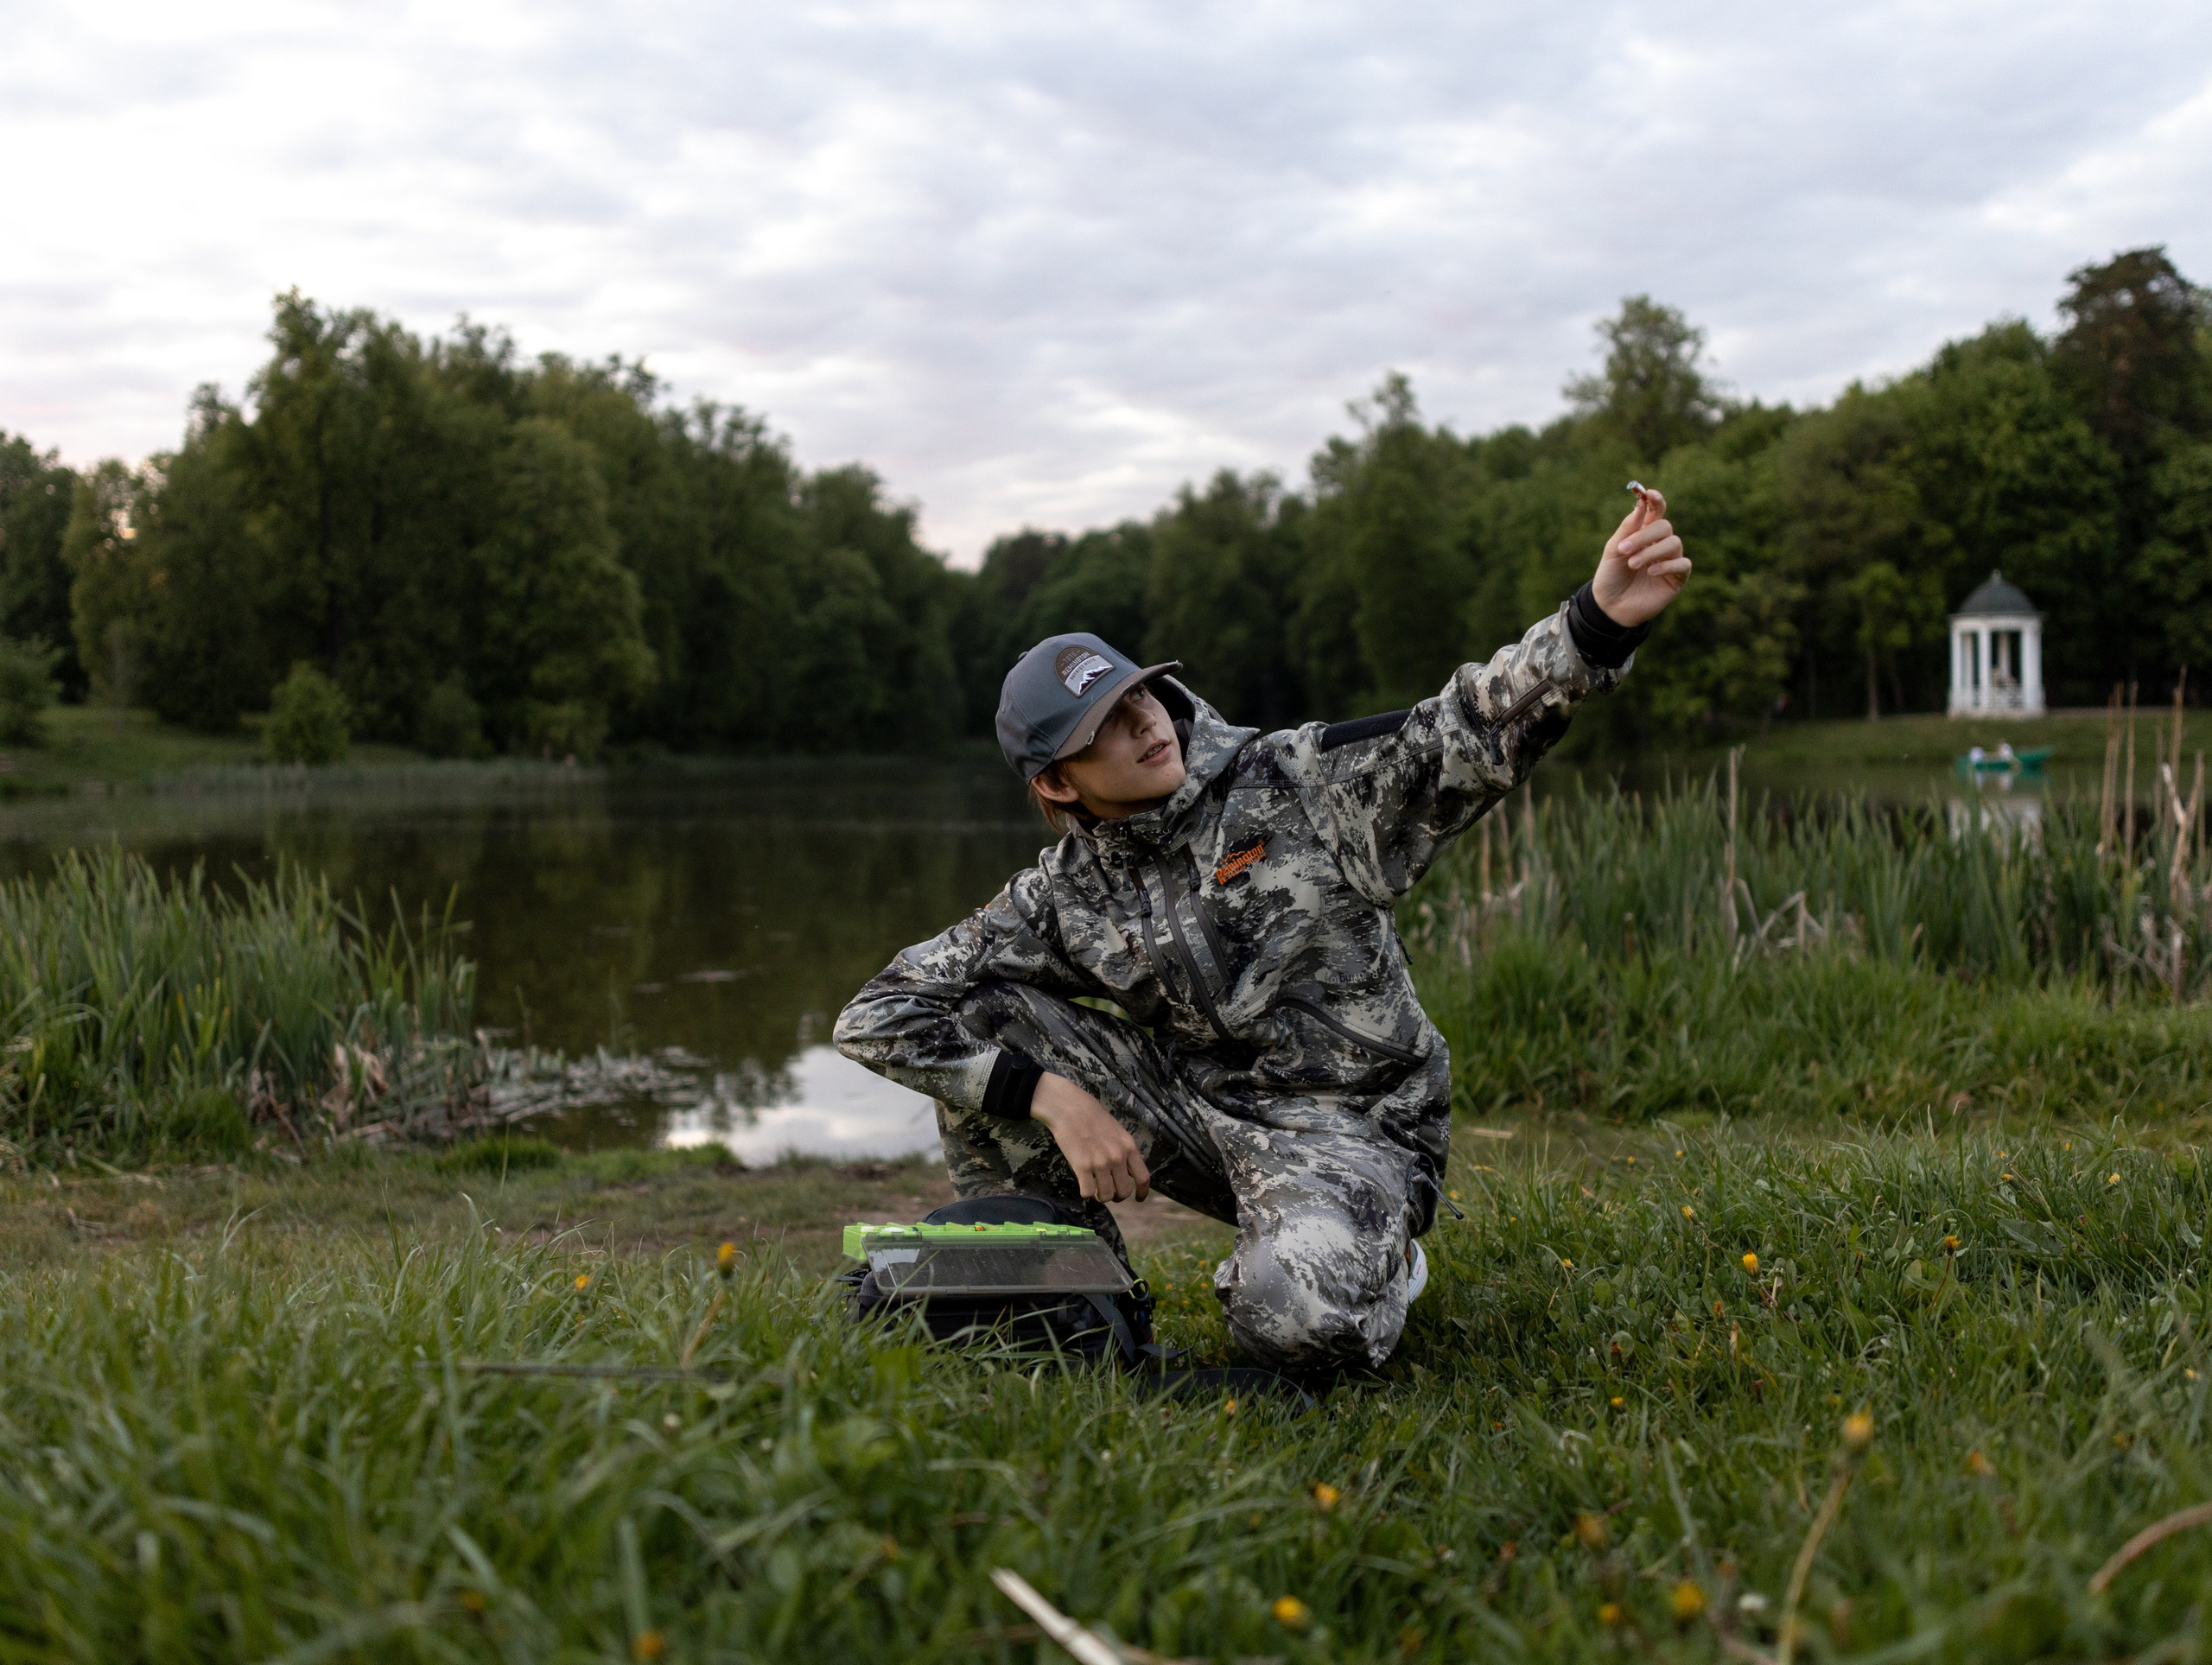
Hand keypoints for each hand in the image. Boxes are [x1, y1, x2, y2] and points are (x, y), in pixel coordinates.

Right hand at [1030, 1072, 1149, 1202]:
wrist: (1070, 1108)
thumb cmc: (1093, 1118)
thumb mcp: (1118, 1131)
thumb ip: (1128, 1149)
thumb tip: (1141, 1162)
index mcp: (1129, 1147)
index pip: (1143, 1178)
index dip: (1142, 1192)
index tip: (1138, 1199)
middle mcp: (1117, 1157)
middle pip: (1124, 1191)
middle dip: (1116, 1196)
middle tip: (1108, 1192)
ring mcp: (1100, 1163)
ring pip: (1106, 1196)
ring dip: (1100, 1196)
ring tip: (1095, 1188)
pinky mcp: (1081, 1166)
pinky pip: (1087, 1193)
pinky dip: (1086, 1193)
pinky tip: (1083, 1183)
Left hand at [1591, 486, 1691, 627]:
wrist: (1610, 606)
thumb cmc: (1611, 576)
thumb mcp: (1613, 550)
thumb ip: (1628, 527)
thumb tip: (1641, 503)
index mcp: (1644, 533)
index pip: (1656, 511)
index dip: (1656, 500)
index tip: (1649, 494)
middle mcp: (1660, 544)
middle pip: (1665, 526)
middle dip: (1644, 535)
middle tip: (1624, 550)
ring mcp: (1670, 560)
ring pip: (1674, 542)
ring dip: (1651, 552)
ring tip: (1633, 564)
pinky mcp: (1677, 578)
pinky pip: (1683, 563)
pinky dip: (1666, 565)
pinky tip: (1650, 573)